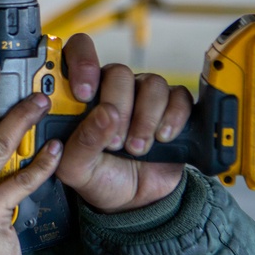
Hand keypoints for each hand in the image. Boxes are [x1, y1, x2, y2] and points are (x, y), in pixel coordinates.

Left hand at [57, 34, 193, 212]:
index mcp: (81, 94)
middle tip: (115, 141)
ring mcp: (143, 95)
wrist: (133, 202)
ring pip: (151, 82)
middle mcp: (111, 87)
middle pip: (119, 71)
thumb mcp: (76, 169)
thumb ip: (81, 142)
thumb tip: (105, 114)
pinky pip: (179, 96)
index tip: (84, 94)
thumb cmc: (97, 177)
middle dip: (118, 107)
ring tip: (136, 148)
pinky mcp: (172, 107)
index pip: (78, 52)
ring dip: (145, 118)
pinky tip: (162, 138)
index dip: (82, 62)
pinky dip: (172, 118)